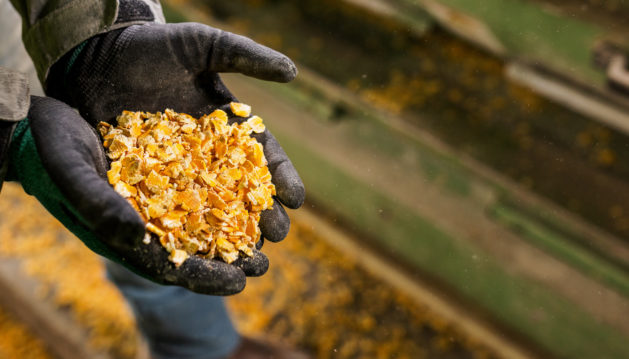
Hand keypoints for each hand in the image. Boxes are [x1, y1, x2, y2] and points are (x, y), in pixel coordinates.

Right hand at [10, 96, 268, 294]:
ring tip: (275, 226)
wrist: (47, 115)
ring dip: (243, 217)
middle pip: (199, 241)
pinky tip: (262, 177)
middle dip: (233, 253)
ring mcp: (166, 183)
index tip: (238, 283)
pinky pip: (211, 169)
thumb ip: (100, 206)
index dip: (204, 276)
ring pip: (211, 208)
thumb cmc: (48, 151)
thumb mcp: (70, 174)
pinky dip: (236, 176)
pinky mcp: (177, 151)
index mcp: (127, 230)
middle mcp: (153, 212)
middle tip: (265, 263)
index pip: (170, 264)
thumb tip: (136, 237)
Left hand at [47, 22, 304, 244]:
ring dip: (229, 243)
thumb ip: (245, 55)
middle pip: (239, 195)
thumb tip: (292, 71)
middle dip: (260, 220)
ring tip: (249, 265)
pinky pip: (163, 221)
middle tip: (276, 238)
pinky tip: (199, 260)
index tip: (296, 199)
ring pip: (206, 216)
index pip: (260, 161)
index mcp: (224, 132)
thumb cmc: (150, 48)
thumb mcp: (201, 44)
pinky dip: (183, 242)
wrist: (93, 55)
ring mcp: (171, 179)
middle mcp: (203, 160)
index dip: (280, 179)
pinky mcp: (137, 192)